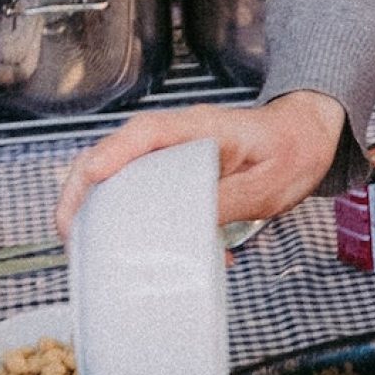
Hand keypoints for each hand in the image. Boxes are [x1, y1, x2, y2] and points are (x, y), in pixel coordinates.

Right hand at [55, 91, 347, 238]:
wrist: (307, 137)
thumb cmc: (291, 152)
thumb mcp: (267, 184)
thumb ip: (226, 201)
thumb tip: (187, 223)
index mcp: (197, 129)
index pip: (142, 135)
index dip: (109, 157)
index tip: (88, 180)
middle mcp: (176, 136)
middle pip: (114, 154)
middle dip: (83, 189)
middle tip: (67, 232)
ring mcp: (172, 151)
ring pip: (120, 173)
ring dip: (99, 206)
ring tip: (83, 244)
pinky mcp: (175, 169)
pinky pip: (141, 187)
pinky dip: (129, 214)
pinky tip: (133, 245)